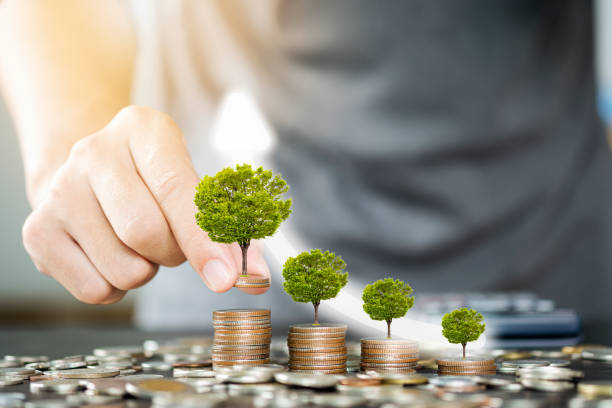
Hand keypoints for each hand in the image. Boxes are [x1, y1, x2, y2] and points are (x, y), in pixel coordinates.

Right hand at [22, 106, 269, 303]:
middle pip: (147, 234)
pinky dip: (115, 287)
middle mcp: (93, 152)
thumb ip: (226, 228)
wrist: (87, 174)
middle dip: (172, 253)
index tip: (228, 277)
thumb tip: (255, 279)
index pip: (176, 189)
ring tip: (136, 243)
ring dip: (145, 270)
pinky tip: (110, 255)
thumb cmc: (152, 182)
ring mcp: (59, 191)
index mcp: (142, 129)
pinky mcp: (38, 232)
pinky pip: (95, 291)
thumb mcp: (190, 182)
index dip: (205, 239)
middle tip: (169, 240)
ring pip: (124, 269)